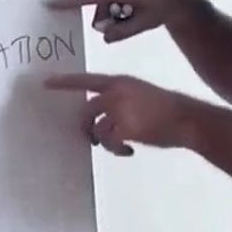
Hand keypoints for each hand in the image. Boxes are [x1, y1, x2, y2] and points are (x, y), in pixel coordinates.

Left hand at [43, 72, 200, 156]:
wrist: (186, 118)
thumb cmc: (166, 108)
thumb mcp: (140, 94)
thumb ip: (120, 100)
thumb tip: (103, 120)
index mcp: (120, 82)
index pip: (87, 80)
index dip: (66, 82)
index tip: (45, 83)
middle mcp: (116, 93)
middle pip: (87, 110)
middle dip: (85, 127)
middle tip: (92, 140)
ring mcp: (119, 110)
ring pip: (98, 129)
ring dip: (105, 142)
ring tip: (120, 146)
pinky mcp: (124, 128)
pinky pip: (110, 143)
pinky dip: (117, 150)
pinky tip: (129, 151)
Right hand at [44, 0, 196, 42]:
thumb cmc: (157, 8)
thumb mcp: (141, 24)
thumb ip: (120, 31)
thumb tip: (103, 34)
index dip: (66, 2)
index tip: (48, 3)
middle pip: (98, 9)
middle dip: (107, 19)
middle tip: (129, 19)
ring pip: (104, 9)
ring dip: (115, 16)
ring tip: (135, 16)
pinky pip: (109, 5)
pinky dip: (118, 12)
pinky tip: (134, 12)